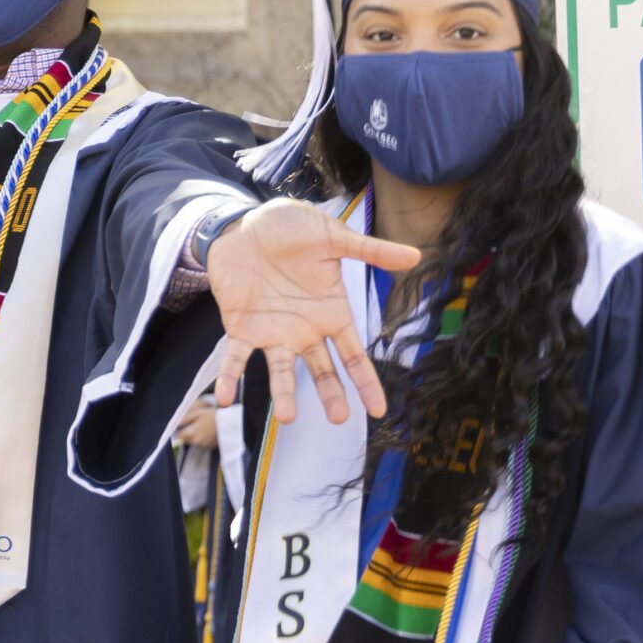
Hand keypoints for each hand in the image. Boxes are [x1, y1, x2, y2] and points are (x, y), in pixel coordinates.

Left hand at [173, 387, 217, 448]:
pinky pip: (202, 444)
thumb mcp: (197, 413)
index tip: (183, 425)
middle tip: (195, 425)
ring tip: (203, 427)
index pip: (179, 435)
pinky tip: (208, 432)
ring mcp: (204, 446)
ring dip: (195, 436)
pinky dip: (203, 439)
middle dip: (187, 433)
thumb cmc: (212, 416)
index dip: (180, 430)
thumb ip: (184, 419)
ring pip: (194, 442)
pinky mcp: (210, 447)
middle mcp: (196, 442)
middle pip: (186, 439)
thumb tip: (176, 424)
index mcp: (191, 433)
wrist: (230, 422)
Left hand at [208, 200, 418, 424]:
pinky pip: (235, 357)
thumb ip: (370, 251)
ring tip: (288, 417)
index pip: (353, 354)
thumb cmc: (291, 229)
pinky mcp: (240, 328)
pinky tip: (226, 397)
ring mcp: (272, 332)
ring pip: (281, 370)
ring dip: (283, 393)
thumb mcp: (333, 238)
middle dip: (331, 394)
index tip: (379, 410)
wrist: (245, 224)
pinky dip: (230, 377)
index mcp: (331, 313)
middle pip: (322, 370)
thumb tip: (416, 257)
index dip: (366, 382)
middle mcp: (304, 330)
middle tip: (340, 418)